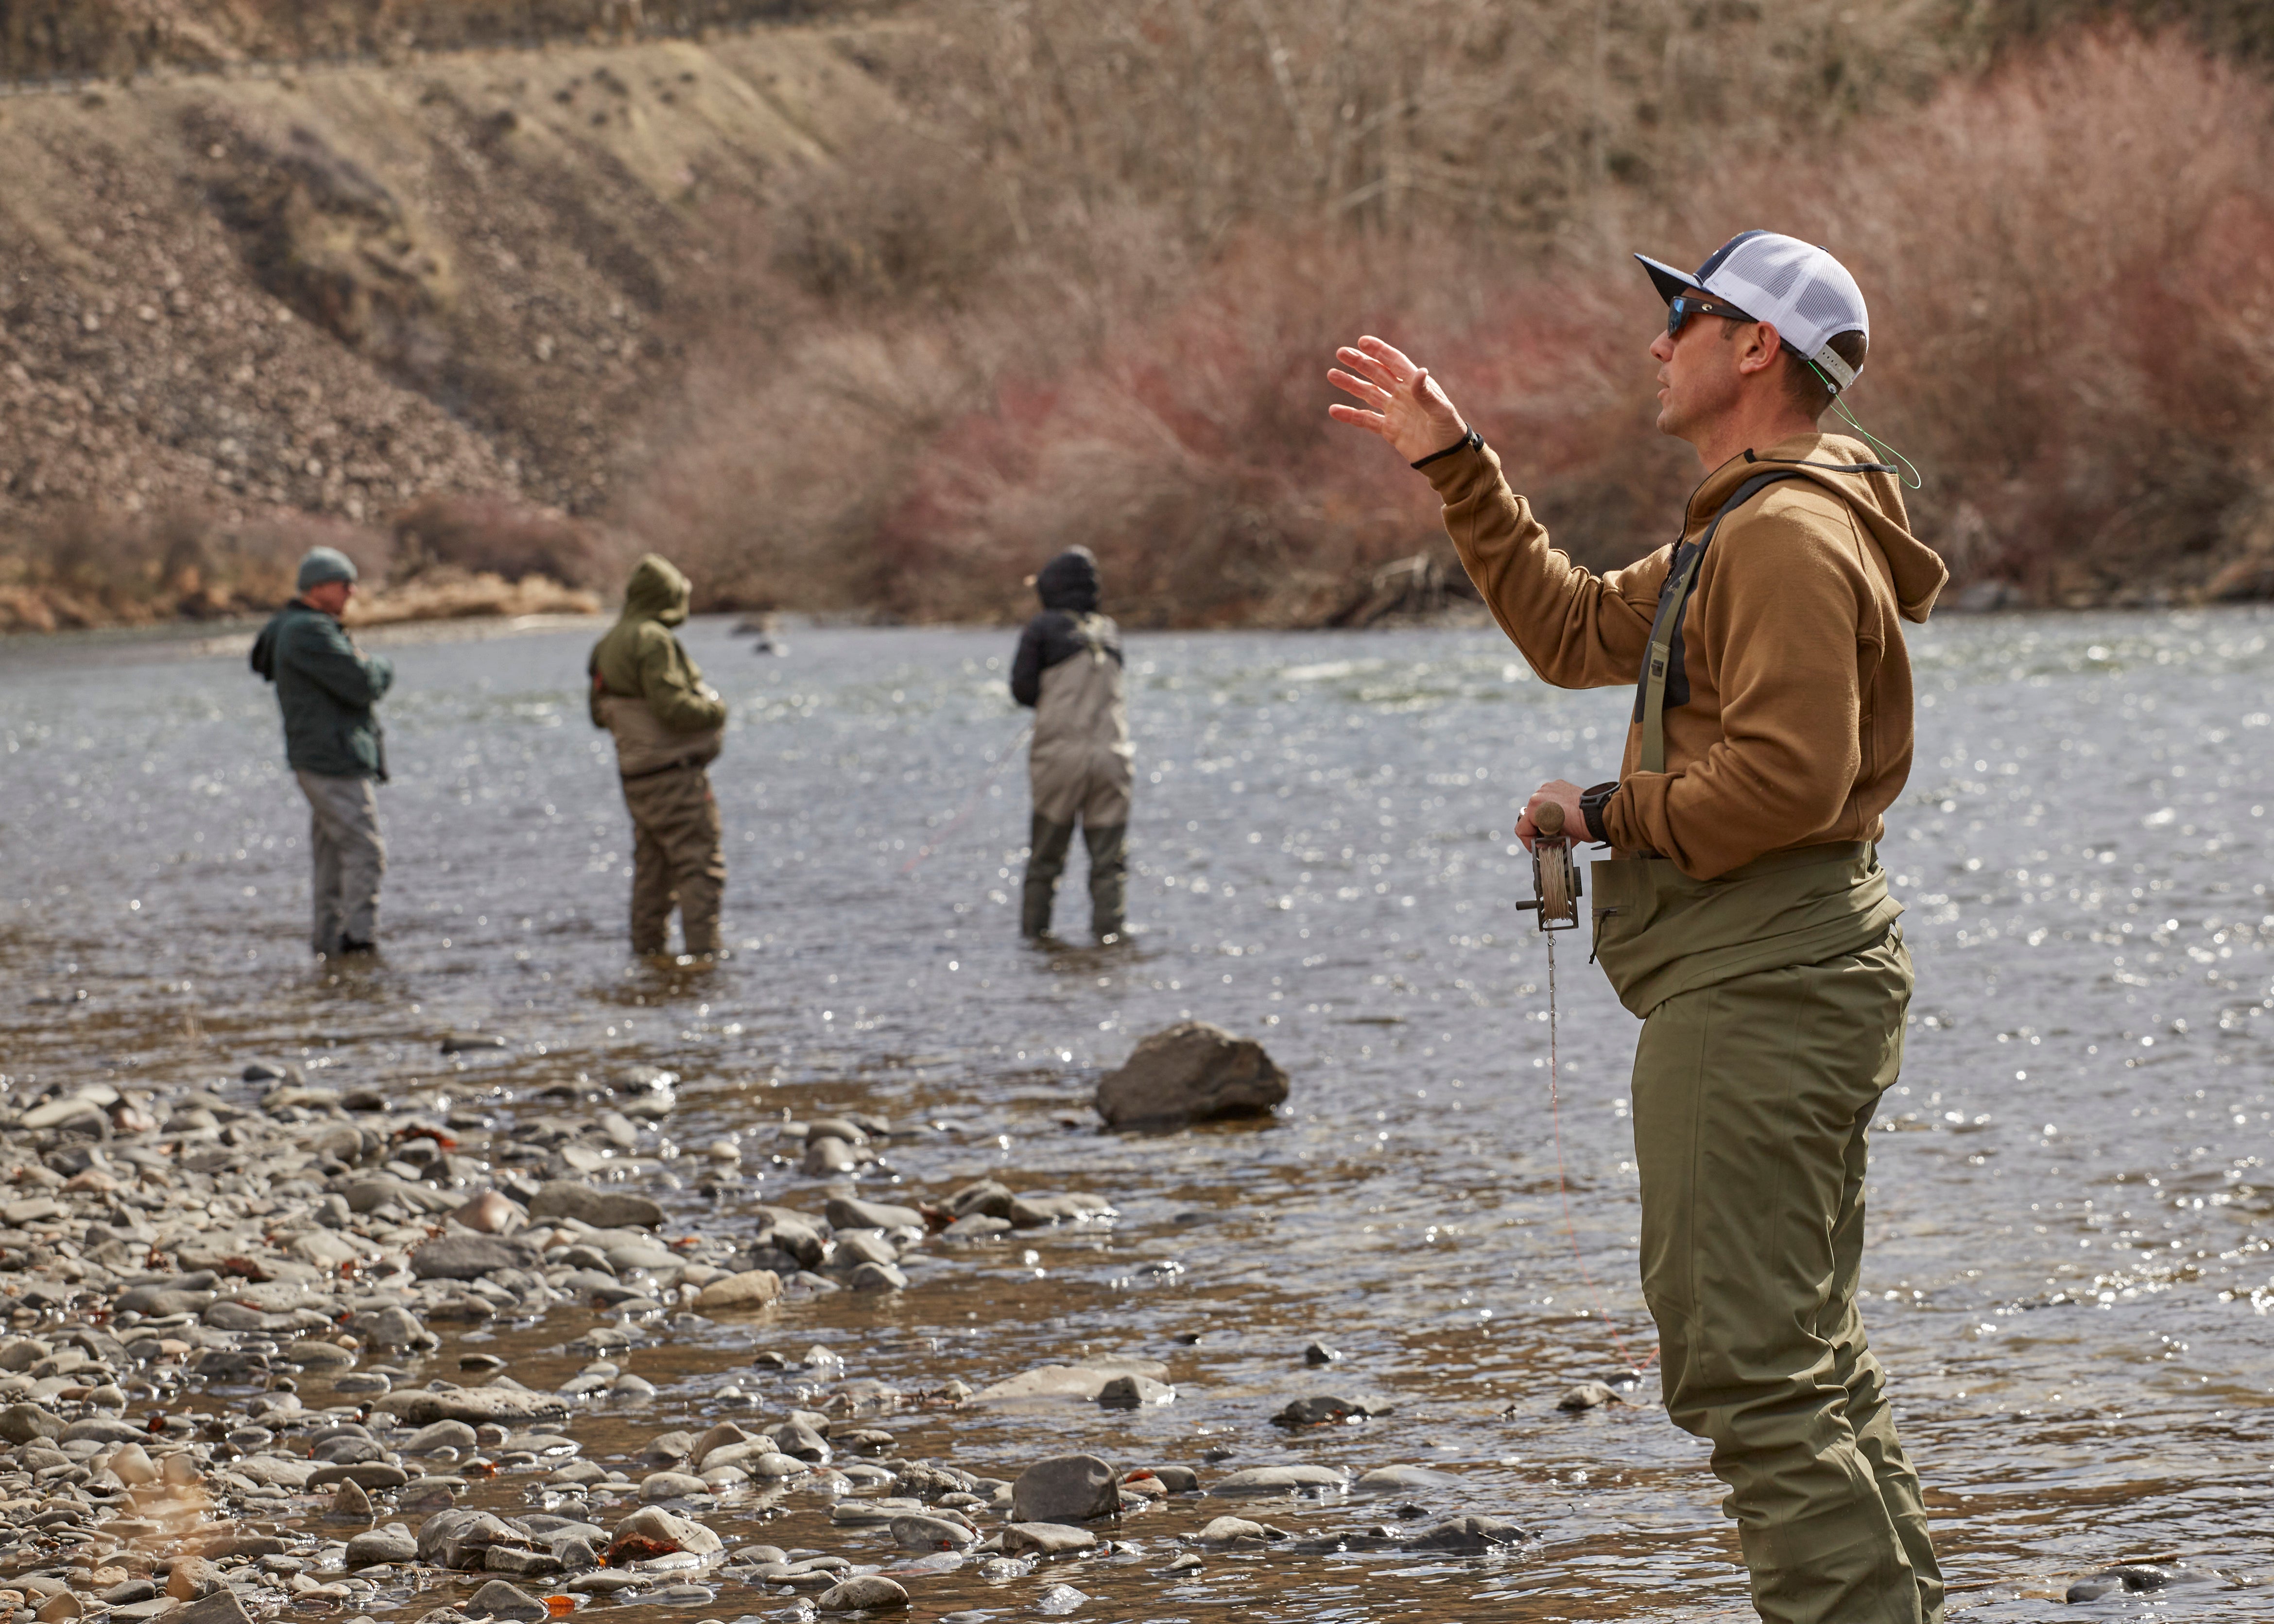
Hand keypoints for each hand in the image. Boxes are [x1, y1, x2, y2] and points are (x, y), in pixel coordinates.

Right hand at [1327, 335, 1469, 463]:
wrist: (1447, 457)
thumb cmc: (1450, 431)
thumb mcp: (1441, 411)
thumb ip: (1426, 393)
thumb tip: (1419, 371)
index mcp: (1416, 384)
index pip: (1394, 362)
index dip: (1379, 351)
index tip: (1362, 341)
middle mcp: (1403, 394)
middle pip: (1377, 374)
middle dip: (1359, 362)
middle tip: (1341, 353)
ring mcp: (1394, 411)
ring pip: (1368, 393)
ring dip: (1350, 383)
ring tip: (1332, 374)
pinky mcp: (1388, 429)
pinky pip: (1365, 420)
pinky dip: (1350, 415)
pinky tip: (1334, 409)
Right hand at [1515, 780, 1586, 851]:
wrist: (1599, 813)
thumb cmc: (1582, 826)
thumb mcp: (1560, 838)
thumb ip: (1546, 840)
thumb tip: (1542, 844)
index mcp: (1536, 808)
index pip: (1522, 829)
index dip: (1528, 841)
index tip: (1536, 847)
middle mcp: (1539, 795)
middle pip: (1529, 817)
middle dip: (1538, 829)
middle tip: (1549, 838)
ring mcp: (1548, 788)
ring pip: (1538, 807)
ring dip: (1545, 818)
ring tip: (1558, 826)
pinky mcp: (1558, 784)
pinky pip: (1549, 798)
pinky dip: (1553, 807)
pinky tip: (1563, 814)